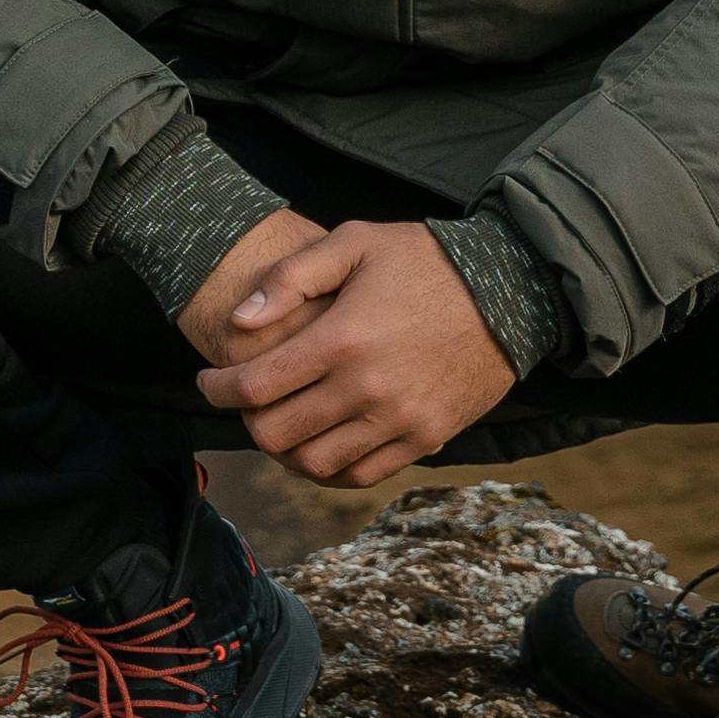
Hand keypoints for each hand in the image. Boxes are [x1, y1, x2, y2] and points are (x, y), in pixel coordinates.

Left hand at [187, 214, 515, 496]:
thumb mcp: (355, 243)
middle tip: (246, 402)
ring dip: (285, 450)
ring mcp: (397, 419)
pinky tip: (322, 444)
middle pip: (276, 433)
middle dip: (247, 420)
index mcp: (341, 339)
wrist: (511, 290)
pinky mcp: (425, 438)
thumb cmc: (426, 260)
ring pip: (314, 464)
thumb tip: (240, 322)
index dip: (216, 389)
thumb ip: (291, 278)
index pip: (255, 385)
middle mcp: (365, 388)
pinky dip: (330, 469)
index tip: (207, 382)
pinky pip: (361, 474)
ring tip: (281, 424)